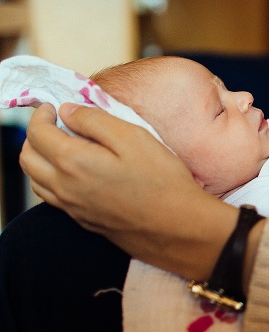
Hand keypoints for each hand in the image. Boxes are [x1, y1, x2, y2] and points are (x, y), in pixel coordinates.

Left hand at [20, 103, 237, 280]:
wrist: (177, 226)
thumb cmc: (162, 179)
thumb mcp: (134, 137)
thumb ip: (96, 121)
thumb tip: (68, 111)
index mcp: (73, 162)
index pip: (38, 133)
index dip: (41, 114)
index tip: (53, 105)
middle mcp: (64, 187)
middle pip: (27, 158)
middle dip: (35, 135)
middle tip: (56, 122)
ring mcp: (72, 208)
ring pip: (35, 180)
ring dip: (40, 158)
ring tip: (63, 144)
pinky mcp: (82, 221)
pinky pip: (51, 197)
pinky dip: (50, 178)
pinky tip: (75, 172)